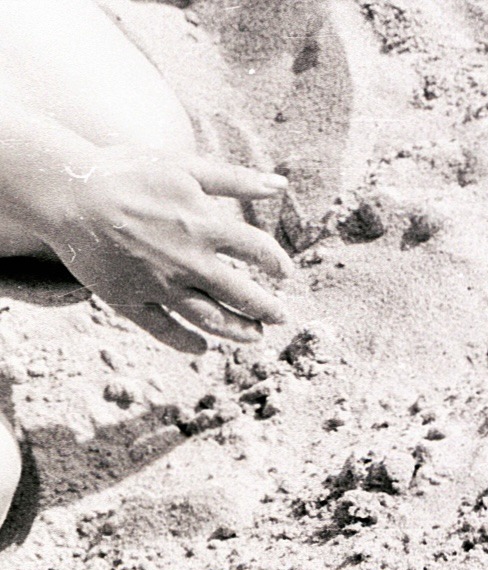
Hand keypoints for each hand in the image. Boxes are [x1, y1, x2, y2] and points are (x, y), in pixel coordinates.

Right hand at [35, 147, 292, 352]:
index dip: (277, 263)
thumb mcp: (185, 166)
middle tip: (280, 317)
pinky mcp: (129, 299)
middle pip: (240, 294)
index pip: (259, 252)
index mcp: (205, 225)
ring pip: (208, 318)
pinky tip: (201, 349)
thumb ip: (236, 179)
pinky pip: (162, 328)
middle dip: (266, 309)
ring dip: (236, 331)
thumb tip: (281, 184)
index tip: (284, 273)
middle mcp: (187, 260)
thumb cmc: (127, 173)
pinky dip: (185, 342)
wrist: (66, 191)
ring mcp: (158, 284)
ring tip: (254, 337)